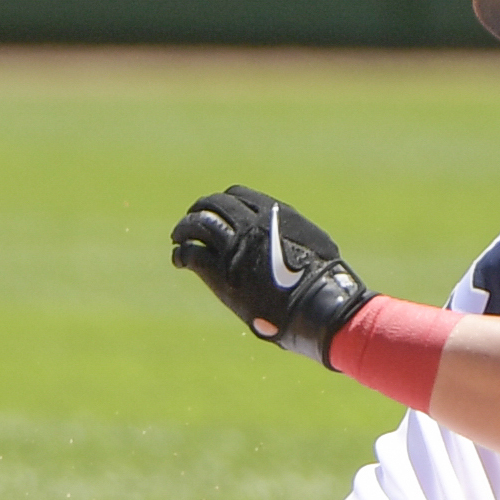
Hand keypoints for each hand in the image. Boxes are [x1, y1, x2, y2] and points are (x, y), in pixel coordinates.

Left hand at [169, 184, 373, 360]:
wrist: (316, 304)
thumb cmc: (321, 280)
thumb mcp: (312, 242)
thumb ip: (290, 232)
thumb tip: (286, 235)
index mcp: (274, 212)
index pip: (236, 195)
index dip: (221, 202)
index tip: (216, 210)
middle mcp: (251, 223)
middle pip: (212, 205)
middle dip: (199, 211)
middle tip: (190, 222)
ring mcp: (235, 246)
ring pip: (197, 225)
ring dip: (184, 229)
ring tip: (178, 238)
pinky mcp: (222, 272)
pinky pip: (192, 253)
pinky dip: (182, 253)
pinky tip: (179, 260)